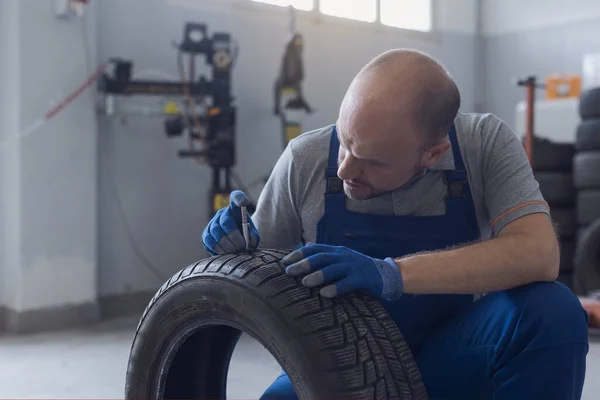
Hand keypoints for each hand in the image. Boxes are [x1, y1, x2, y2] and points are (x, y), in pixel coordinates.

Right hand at [202, 191, 259, 255]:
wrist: (236, 246)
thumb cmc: (246, 238)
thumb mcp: (253, 236)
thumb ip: (253, 237)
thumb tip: (248, 242)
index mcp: (236, 210)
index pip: (236, 197)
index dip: (238, 198)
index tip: (243, 202)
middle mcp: (222, 214)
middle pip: (225, 222)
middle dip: (234, 237)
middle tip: (241, 247)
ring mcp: (212, 224)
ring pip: (216, 233)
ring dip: (227, 245)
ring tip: (235, 252)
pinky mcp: (205, 235)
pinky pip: (209, 242)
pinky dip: (218, 250)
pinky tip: (226, 253)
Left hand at [282, 244, 402, 299]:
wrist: (384, 274)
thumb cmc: (356, 268)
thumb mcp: (340, 258)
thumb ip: (324, 254)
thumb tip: (305, 247)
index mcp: (336, 251)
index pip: (314, 249)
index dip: (299, 254)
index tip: (284, 262)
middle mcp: (343, 256)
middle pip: (321, 257)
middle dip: (304, 264)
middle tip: (289, 271)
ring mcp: (353, 267)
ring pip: (333, 268)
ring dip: (318, 275)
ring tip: (304, 282)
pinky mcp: (362, 279)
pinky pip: (347, 283)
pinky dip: (336, 288)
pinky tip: (325, 294)